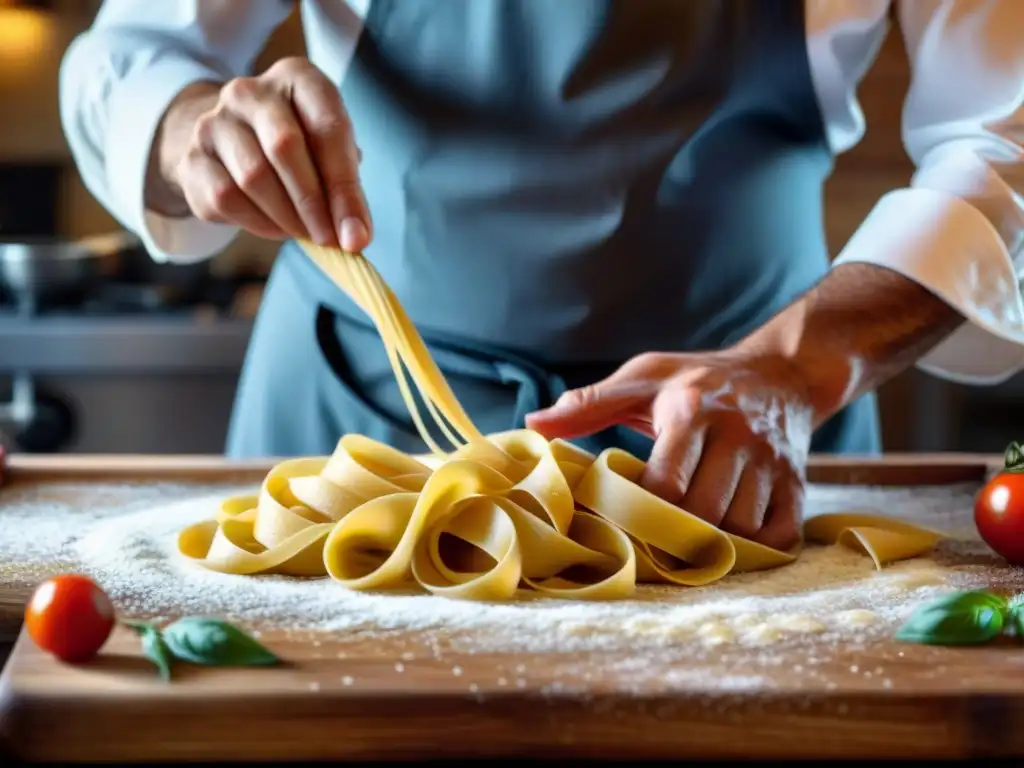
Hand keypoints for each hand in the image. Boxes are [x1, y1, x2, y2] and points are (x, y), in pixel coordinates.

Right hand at [152, 57, 370, 250]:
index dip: (345, 187)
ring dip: (286, 217)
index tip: (356, 234)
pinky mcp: (193, 157)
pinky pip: (226, 198)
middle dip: (314, 203)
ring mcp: (214, 121)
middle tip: (331, 240)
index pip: (327, 128)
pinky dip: (258, 223)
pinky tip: (275, 227)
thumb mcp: (330, 153)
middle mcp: (250, 91)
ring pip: (253, 176)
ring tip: (305, 233)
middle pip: (284, 147)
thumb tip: (355, 236)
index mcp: (296, 78)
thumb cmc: (299, 148)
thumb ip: (346, 189)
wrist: (233, 143)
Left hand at [525, 351, 814, 549]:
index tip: (621, 518)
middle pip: (704, 510)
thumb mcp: (643, 377)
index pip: (666, 481)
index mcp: (693, 410)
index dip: (641, 509)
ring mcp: (772, 462)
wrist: (782, 373)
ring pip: (742, 526)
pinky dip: (755, 546)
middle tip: (650, 541)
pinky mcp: (798, 482)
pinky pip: (780, 532)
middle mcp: (738, 435)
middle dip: (675, 533)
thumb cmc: (698, 378)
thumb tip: (533, 425)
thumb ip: (589, 403)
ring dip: (713, 543)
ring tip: (687, 541)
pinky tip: (730, 539)